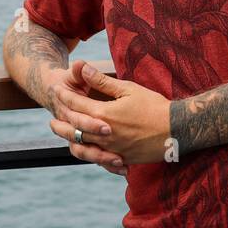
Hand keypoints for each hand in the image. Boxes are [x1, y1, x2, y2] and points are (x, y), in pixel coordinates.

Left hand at [47, 62, 171, 165]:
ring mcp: (112, 149)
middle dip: (60, 124)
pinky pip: (99, 159)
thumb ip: (103, 82)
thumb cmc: (154, 106)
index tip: (56, 90)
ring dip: (71, 142)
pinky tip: (88, 151)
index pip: (76, 105)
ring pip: (84, 148)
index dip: (64, 96)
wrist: (177, 130)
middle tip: (50, 121)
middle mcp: (104, 134)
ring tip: (65, 138)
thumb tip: (84, 69)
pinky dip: (90, 154)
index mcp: (104, 114)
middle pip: (74, 130)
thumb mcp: (129, 89)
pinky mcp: (122, 159)